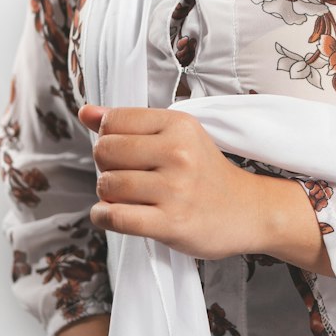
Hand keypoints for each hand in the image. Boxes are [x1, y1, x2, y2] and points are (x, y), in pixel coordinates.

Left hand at [77, 102, 268, 261]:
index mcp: (179, 124)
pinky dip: (104, 217)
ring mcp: (175, 189)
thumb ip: (129, 123)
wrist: (249, 211)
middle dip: (106, 167)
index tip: (124, 152)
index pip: (113, 121)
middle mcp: (178, 153)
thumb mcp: (177, 137)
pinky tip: (112, 215)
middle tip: (127, 176)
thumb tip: (85, 113)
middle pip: (105, 152)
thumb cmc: (206, 174)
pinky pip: (115, 217)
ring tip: (128, 198)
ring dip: (107, 196)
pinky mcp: (171, 223)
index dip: (108, 137)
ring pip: (107, 185)